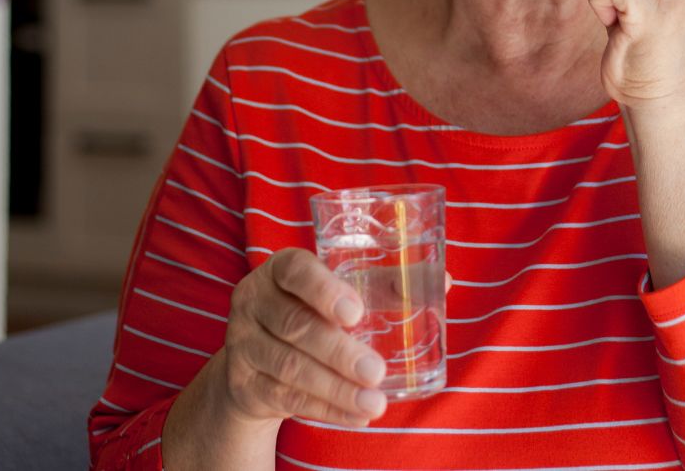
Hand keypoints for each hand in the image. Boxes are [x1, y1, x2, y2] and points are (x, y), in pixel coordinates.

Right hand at [221, 247, 388, 427]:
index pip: (296, 270)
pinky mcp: (243, 384)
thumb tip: (441, 279)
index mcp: (279, 269)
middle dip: (339, 352)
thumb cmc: (309, 310)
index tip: (355, 312)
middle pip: (295, 325)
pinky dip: (327, 410)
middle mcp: (254, 301)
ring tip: (375, 402)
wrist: (255, 357)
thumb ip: (382, 285)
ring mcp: (244, 344)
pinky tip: (357, 416)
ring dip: (337, 389)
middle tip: (376, 371)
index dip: (324, 290)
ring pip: (291, 369)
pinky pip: (287, 399)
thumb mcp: (336, 291)